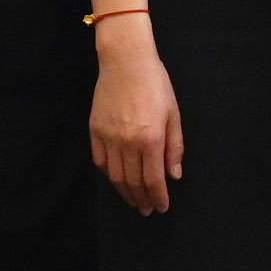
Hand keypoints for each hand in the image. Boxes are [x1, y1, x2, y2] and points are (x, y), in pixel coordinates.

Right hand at [90, 25, 184, 216]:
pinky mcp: (95, 130)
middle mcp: (128, 142)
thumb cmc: (155, 84)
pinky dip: (108, 174)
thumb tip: (174, 175)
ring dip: (124, 192)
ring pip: (115, 176)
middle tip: (146, 210)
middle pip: (133, 182)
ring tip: (132, 200)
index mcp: (151, 139)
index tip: (161, 207)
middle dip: (141, 200)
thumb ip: (174, 147)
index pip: (154, 180)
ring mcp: (109, 137)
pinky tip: (116, 179)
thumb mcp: (173, 114)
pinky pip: (100, 161)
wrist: (126, 61)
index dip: (158, 197)